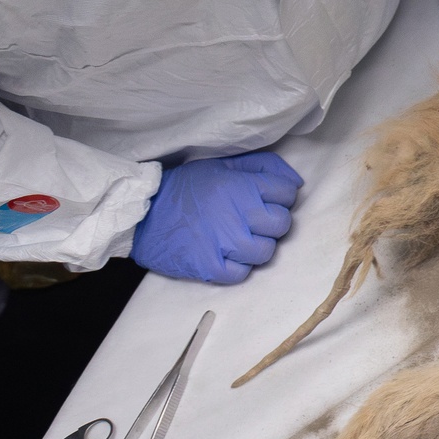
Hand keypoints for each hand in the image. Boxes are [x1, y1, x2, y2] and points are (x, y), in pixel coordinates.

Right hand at [131, 153, 302, 284]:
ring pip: (267, 251)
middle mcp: (237, 215)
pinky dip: (237, 266)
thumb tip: (297, 182)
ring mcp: (225, 244)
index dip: (278, 196)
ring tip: (236, 237)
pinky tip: (224, 254)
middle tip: (250, 219)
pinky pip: (243, 273)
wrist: (141, 214)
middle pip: (282, 223)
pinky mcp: (211, 267)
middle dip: (270, 221)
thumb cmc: (185, 188)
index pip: (287, 193)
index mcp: (241, 187)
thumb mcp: (222, 166)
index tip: (262, 199)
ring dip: (255, 245)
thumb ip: (263, 167)